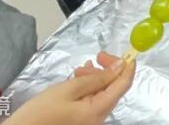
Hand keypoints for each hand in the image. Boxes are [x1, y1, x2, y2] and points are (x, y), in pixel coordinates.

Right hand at [7, 52, 134, 124]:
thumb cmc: (40, 112)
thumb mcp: (69, 89)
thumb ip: (97, 77)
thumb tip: (121, 65)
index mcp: (98, 111)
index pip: (124, 85)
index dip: (128, 66)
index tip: (125, 51)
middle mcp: (99, 118)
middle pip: (114, 88)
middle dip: (108, 70)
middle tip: (95, 57)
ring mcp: (91, 121)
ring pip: (103, 93)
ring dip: (96, 77)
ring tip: (79, 70)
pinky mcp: (82, 121)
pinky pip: (93, 100)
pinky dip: (89, 87)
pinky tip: (78, 79)